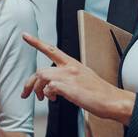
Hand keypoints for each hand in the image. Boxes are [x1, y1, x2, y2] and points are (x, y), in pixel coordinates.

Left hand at [20, 33, 134, 122]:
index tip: (25, 36)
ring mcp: (70, 77)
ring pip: (43, 77)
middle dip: (30, 84)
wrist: (112, 100)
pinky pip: (50, 88)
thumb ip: (68, 76)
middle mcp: (70, 67)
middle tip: (27, 94)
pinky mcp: (70, 87)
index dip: (36, 42)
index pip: (51, 49)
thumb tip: (54, 85)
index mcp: (72, 63)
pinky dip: (48, 94)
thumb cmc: (98, 92)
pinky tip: (54, 99)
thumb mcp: (83, 77)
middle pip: (40, 70)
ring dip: (38, 90)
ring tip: (43, 98)